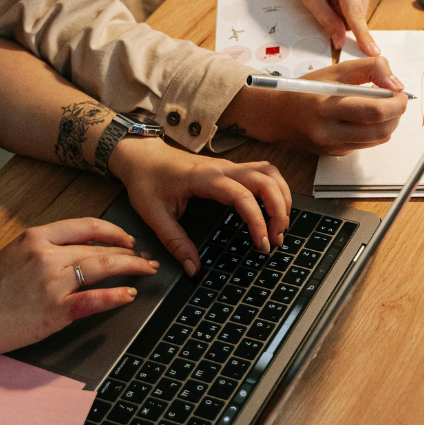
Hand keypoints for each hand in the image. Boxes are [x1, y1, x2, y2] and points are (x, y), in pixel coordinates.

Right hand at [0, 217, 158, 361]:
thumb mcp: (14, 252)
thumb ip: (45, 245)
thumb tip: (80, 243)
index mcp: (36, 237)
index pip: (86, 226)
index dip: (113, 232)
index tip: (127, 239)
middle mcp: (46, 256)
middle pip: (99, 248)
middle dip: (129, 253)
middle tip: (146, 258)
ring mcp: (52, 284)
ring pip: (101, 268)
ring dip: (130, 268)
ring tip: (146, 271)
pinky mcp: (55, 311)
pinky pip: (93, 300)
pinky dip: (115, 296)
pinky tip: (129, 294)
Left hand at [109, 137, 291, 274]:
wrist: (142, 156)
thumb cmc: (146, 180)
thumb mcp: (153, 215)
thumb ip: (175, 242)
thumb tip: (193, 268)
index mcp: (205, 178)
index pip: (243, 196)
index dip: (258, 221)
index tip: (262, 244)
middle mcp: (222, 168)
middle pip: (266, 180)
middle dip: (279, 210)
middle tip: (276, 239)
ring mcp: (229, 166)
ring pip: (269, 172)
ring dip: (281, 197)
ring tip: (280, 225)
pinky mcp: (230, 169)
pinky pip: (263, 173)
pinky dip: (275, 189)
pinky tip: (273, 209)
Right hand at [219, 56, 407, 156]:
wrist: (278, 114)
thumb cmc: (306, 89)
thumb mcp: (336, 70)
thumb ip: (370, 69)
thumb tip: (396, 84)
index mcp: (326, 107)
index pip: (375, 111)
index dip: (396, 102)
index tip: (401, 93)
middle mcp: (328, 132)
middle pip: (381, 131)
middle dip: (396, 115)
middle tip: (396, 100)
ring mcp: (332, 147)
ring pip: (377, 140)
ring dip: (387, 123)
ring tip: (380, 106)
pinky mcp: (334, 154)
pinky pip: (365, 144)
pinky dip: (372, 130)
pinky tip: (361, 118)